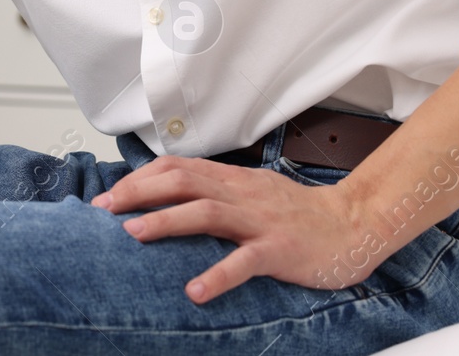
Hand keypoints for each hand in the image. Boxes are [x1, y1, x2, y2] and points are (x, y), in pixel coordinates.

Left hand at [91, 156, 383, 302]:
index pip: (177, 167)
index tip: (110, 195)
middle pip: (182, 181)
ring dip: (166, 221)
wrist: (353, 222)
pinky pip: (244, 261)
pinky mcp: (279, 250)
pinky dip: (217, 275)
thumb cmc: (299, 213)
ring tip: (133, 234)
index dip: (140, 178)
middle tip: (105, 209)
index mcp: (233, 179)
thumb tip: (172, 194)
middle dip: (139, 193)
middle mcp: (241, 194)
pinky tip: (194, 290)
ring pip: (206, 212)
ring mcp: (260, 221)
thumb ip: (216, 190)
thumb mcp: (252, 191)